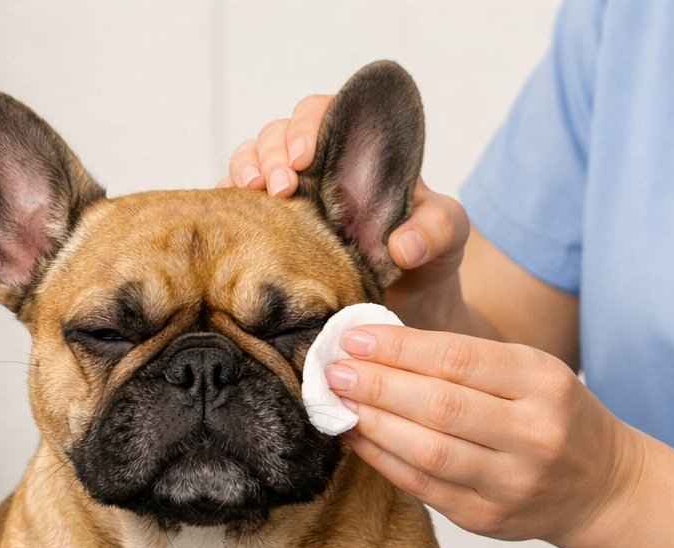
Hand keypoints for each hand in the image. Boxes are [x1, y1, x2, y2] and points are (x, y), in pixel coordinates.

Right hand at [219, 94, 470, 328]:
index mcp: (355, 154)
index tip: (305, 157)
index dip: (307, 125)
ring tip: (255, 195)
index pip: (321, 114)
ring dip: (244, 172)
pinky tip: (231, 223)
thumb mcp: (448, 237)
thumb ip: (437, 228)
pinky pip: (233, 209)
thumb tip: (404, 245)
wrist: (410, 308)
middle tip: (280, 187)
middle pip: (276, 134)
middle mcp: (315, 170)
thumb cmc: (428, 258)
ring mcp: (286, 201)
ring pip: (248, 162)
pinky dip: (226, 208)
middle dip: (271, 152)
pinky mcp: (265, 234)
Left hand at [322, 323, 643, 546]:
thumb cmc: (554, 416)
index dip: (399, 348)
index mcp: (544, 383)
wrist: (601, 487)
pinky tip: (356, 437)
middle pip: (439, 405)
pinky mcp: (486, 519)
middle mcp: (533, 434)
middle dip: (377, 385)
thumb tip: (379, 347)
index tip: (354, 337)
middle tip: (334, 370)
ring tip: (337, 403)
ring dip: (373, 424)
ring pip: (427, 450)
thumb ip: (468, 361)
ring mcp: (510, 483)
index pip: (459, 359)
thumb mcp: (533, 373)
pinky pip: (423, 486)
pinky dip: (382, 459)